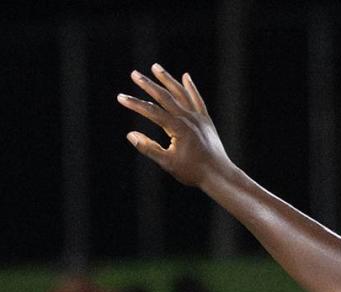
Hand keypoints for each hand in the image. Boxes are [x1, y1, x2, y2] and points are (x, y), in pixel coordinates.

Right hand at [117, 64, 231, 189]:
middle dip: (148, 85)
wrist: (219, 175)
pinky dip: (191, 88)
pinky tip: (185, 77)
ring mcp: (198, 117)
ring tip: (155, 67)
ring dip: (167, 79)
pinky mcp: (206, 120)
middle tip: (134, 74)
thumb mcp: (168, 163)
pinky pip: (197, 100)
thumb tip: (131, 135)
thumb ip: (149, 148)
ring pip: (180, 93)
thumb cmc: (193, 172)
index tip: (121, 97)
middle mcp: (188, 118)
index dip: (135, 104)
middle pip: (164, 96)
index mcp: (177, 128)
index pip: (151, 111)